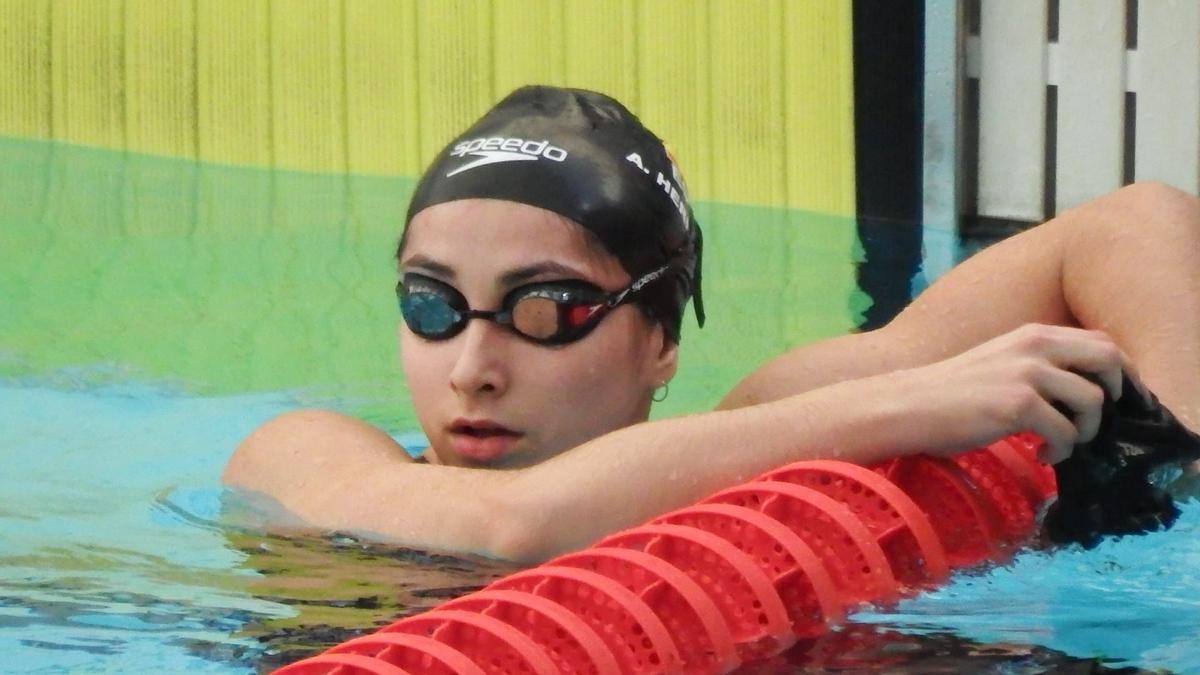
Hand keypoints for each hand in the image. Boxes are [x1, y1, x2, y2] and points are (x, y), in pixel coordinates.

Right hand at [883, 324, 1130, 463]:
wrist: (907, 406)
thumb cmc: (949, 392)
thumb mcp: (1001, 364)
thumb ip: (1039, 367)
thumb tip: (1083, 392)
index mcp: (1033, 334)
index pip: (1100, 342)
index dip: (1118, 373)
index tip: (1113, 401)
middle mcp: (1035, 345)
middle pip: (1108, 360)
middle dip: (1114, 395)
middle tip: (1093, 422)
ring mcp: (1027, 373)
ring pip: (1093, 401)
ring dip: (1084, 431)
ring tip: (1058, 443)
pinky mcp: (1018, 404)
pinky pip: (1065, 433)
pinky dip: (1060, 451)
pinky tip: (1040, 455)